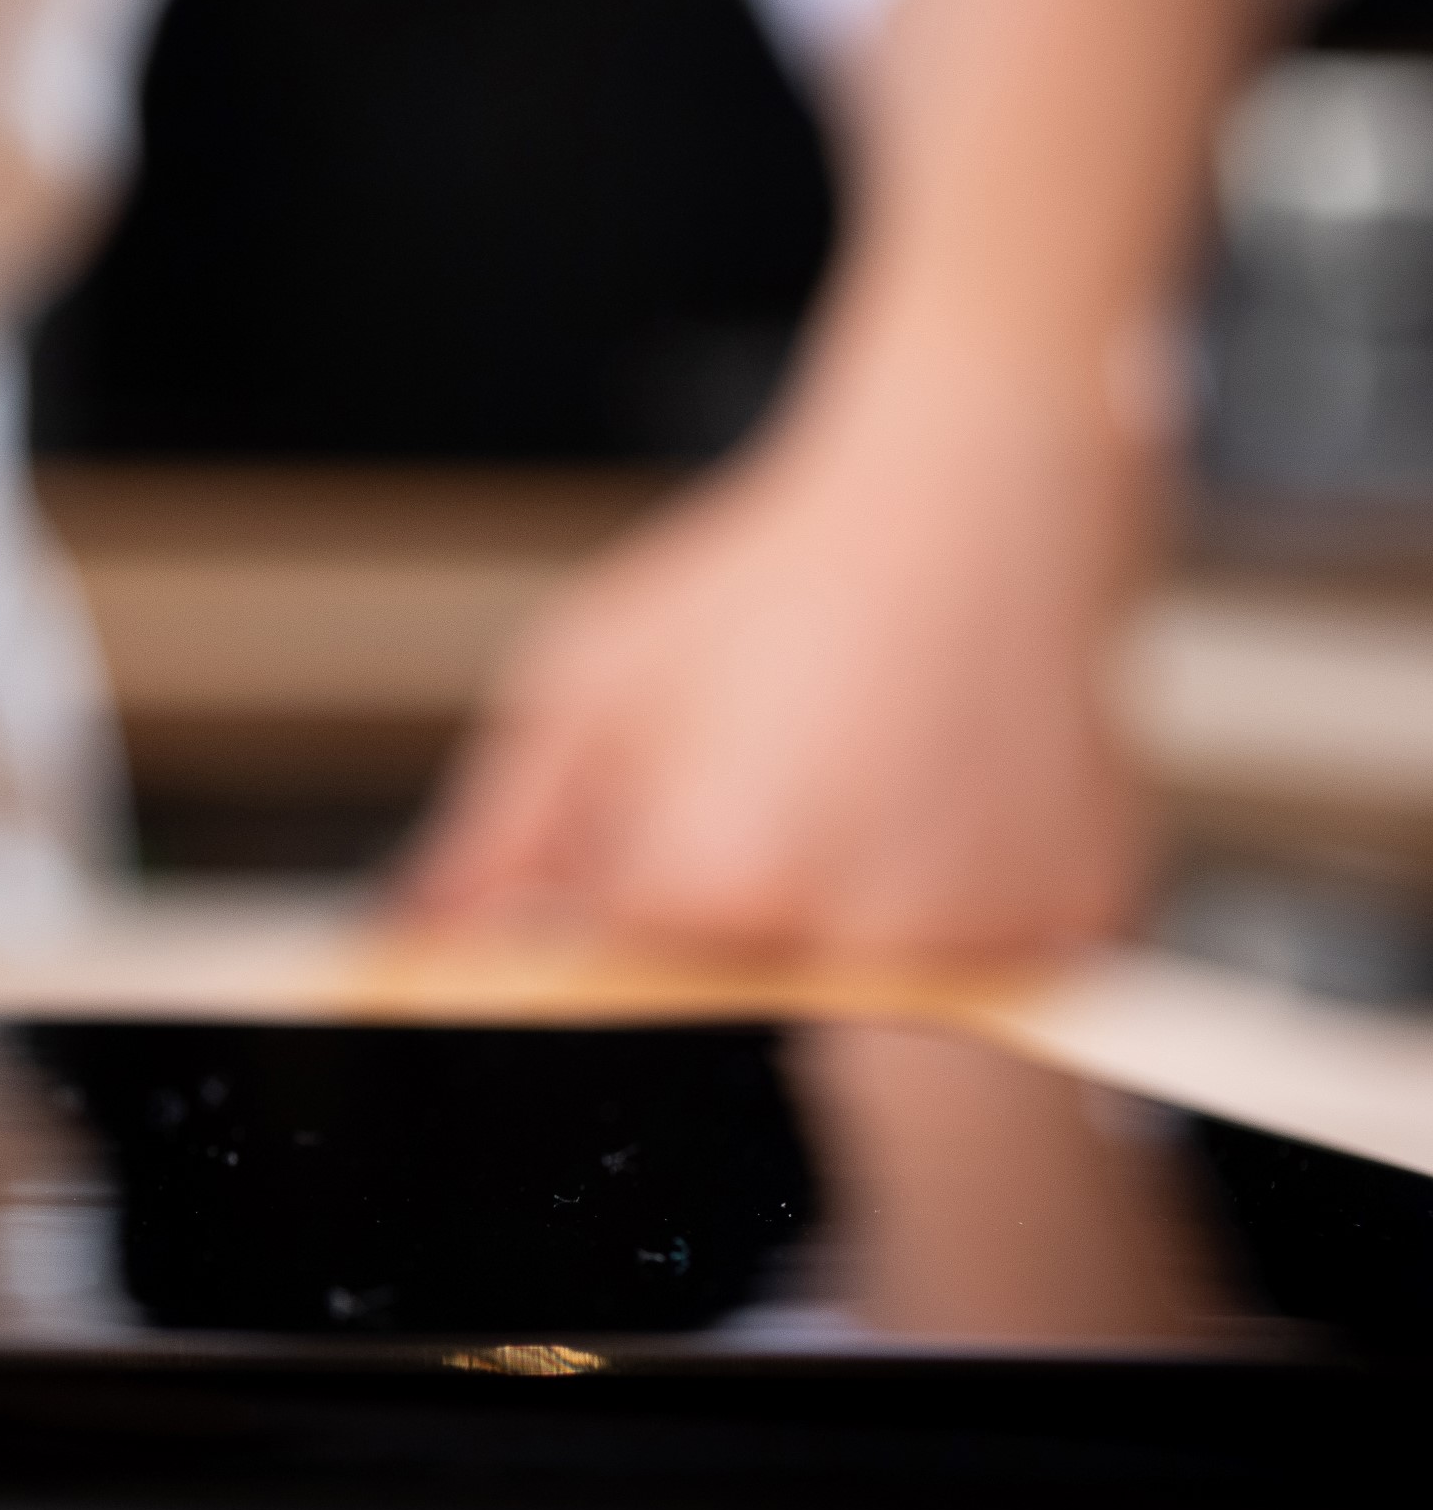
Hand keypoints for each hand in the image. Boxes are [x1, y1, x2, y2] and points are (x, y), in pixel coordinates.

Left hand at [400, 355, 1156, 961]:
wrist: (978, 490)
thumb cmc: (776, 577)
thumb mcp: (590, 685)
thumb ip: (497, 839)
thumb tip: (421, 944)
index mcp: (719, 885)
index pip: (616, 1013)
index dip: (589, 967)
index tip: (593, 917)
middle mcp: (864, 933)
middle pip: (743, 1019)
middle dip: (712, 950)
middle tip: (740, 823)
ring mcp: (991, 936)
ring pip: (871, 1012)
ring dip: (832, 940)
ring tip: (838, 799)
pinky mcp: (1087, 920)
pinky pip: (994, 975)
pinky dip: (946, 920)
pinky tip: (923, 808)